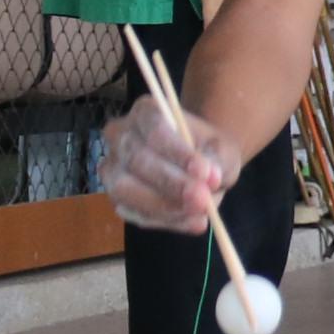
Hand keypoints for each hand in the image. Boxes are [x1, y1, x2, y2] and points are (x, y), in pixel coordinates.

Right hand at [101, 92, 235, 232]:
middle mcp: (120, 136)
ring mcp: (112, 168)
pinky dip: (164, 220)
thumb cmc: (207, 149)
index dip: (178, 153)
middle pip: (137, 160)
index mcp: (145, 112)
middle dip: (171, 184)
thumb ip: (216, 160)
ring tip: (200, 214)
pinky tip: (191, 222)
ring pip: (125, 189)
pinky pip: (133, 212)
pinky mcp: (117, 197)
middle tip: (203, 200)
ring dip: (164, 206)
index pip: (155, 131)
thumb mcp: (221, 149)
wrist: (199, 164)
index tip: (205, 172)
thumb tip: (209, 178)